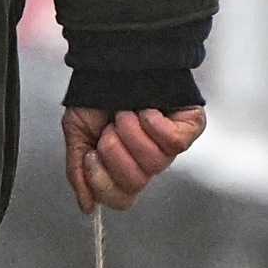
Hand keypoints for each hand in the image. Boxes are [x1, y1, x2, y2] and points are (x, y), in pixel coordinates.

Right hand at [62, 103, 202, 214]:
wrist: (114, 59)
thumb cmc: (98, 95)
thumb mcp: (78, 132)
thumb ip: (78, 171)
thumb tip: (87, 207)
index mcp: (124, 166)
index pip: (121, 198)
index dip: (103, 182)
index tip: (91, 154)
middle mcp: (149, 161)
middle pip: (135, 182)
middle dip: (114, 152)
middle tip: (109, 128)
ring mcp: (170, 146)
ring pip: (154, 162)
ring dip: (132, 132)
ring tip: (126, 113)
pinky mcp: (189, 127)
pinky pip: (175, 144)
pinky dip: (154, 125)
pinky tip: (146, 110)